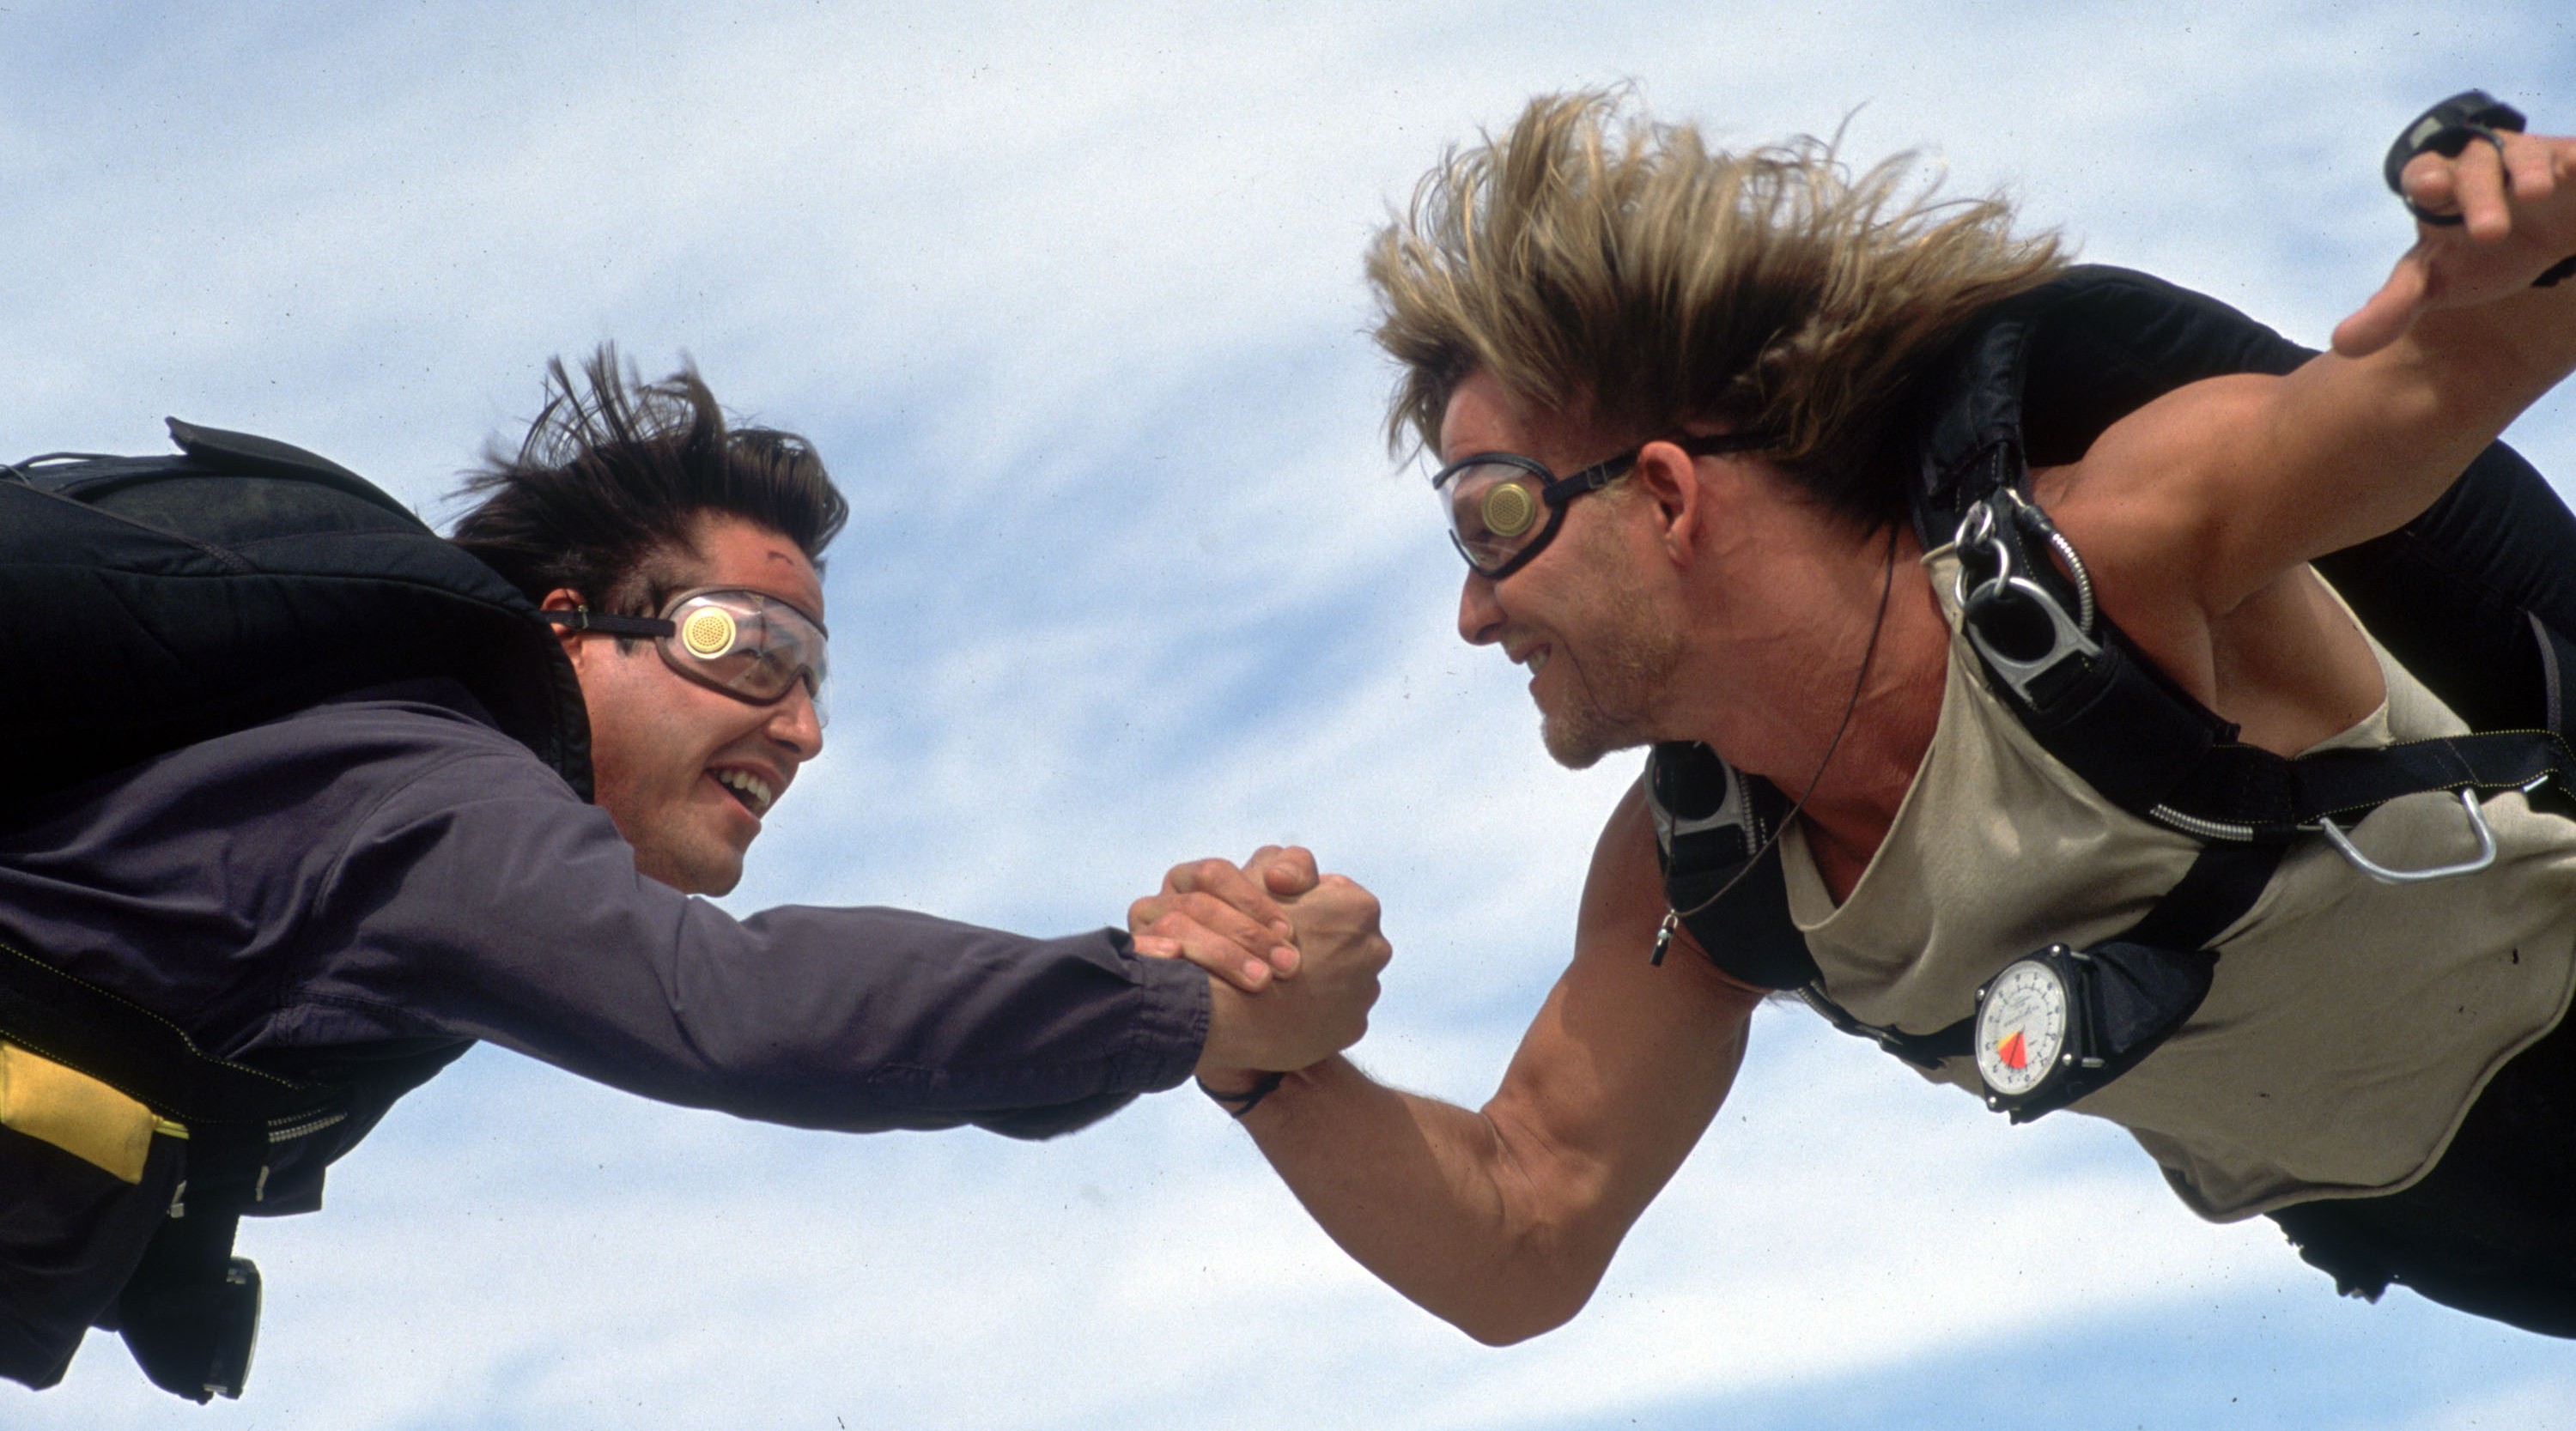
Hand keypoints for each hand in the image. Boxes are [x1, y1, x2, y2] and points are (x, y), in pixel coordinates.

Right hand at [1128, 848, 1316, 992]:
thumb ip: (1296, 873)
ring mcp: (1145, 932)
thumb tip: (1279, 877)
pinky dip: (1156, 953)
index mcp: (1192, 879)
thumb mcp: (1284, 904)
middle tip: (1287, 965)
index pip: (1214, 874)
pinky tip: (1180, 959)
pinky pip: (1139, 952)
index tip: (1288, 931)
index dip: (1253, 899)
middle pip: (1197, 905)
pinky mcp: (1135, 964)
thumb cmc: (1264, 944)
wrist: (1239, 1008)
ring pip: (1175, 927)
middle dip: (1247, 934)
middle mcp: (1163, 902)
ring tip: (1261, 980)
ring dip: (1222, 954)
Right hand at [1193, 869, 1389, 1086]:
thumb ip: (1286, 866)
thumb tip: (1294, 877)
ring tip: (1279, 981)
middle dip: (1318, 940)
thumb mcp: (1259, 880)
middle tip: (1277, 949)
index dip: (1302, 903)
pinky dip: (1316, 1010)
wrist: (1233, 1013)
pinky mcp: (1353, 1028)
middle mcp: (1376, 950)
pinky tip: (1287, 1009)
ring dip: (1319, 976)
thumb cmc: (1241, 939)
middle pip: (1344, 937)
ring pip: (1343, 976)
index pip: (1334, 894)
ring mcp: (1366, 993)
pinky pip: (1336, 1012)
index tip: (1277, 917)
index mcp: (1360, 908)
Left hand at [2335, 128, 2575, 356]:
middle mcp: (2486, 166)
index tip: (2426, 189)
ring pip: (2528, 155)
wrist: (2549, 234)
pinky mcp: (2575, 163)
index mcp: (2442, 189)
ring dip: (2530, 170)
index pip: (2424, 174)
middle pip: (2475, 167)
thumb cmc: (2482, 252)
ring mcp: (2534, 161)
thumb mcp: (2438, 280)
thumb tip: (2341, 344)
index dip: (2425, 178)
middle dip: (2480, 194)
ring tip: (2537, 192)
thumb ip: (2393, 306)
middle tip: (2489, 232)